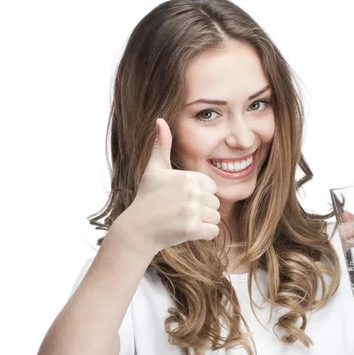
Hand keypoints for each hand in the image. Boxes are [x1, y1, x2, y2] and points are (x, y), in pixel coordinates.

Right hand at [120, 118, 221, 255]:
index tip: (181, 198)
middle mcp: (192, 192)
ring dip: (203, 222)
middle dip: (202, 210)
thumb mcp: (154, 170)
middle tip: (180, 211)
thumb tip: (160, 120)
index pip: (211, 187)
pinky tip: (187, 231)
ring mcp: (193, 211)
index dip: (199, 195)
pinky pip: (213, 232)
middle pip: (215, 203)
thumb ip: (161, 146)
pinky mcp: (193, 229)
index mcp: (189, 177)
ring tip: (182, 220)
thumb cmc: (147, 198)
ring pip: (215, 218)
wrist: (138, 228)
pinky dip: (204, 234)